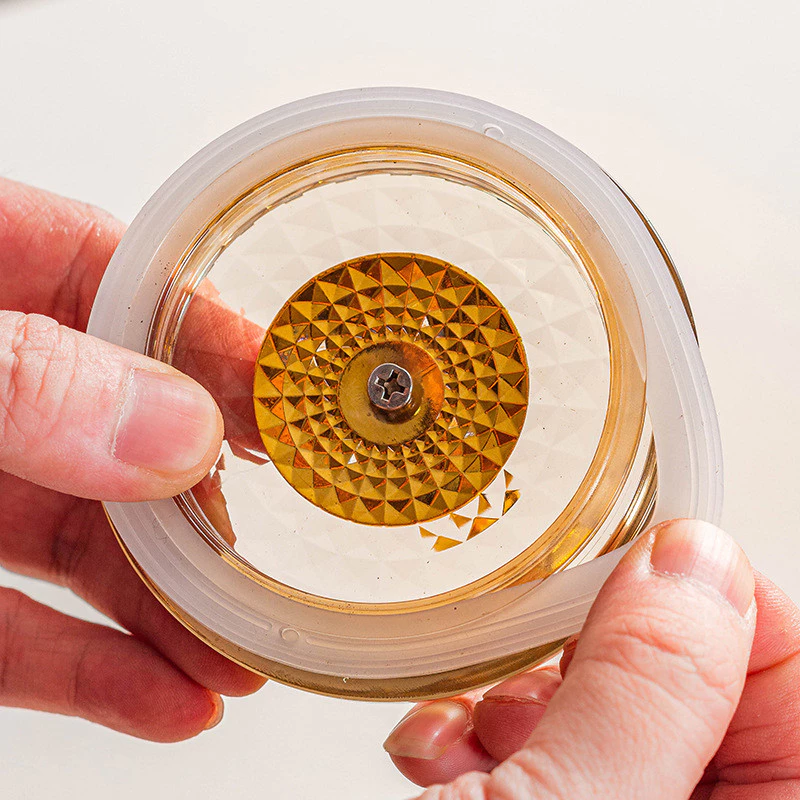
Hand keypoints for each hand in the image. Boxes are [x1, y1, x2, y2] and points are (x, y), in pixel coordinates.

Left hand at [0, 178, 264, 740]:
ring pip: (86, 545)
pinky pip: (17, 633)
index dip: (219, 336)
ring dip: (170, 610)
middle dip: (211, 502)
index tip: (300, 394)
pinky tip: (168, 700)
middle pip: (126, 433)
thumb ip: (25, 382)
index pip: (123, 284)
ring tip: (247, 654)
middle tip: (296, 543)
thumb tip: (177, 431)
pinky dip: (93, 673)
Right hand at [385, 520, 799, 798]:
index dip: (709, 598)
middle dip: (583, 659)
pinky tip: (442, 757)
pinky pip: (551, 748)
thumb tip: (692, 557)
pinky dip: (484, 739)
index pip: (785, 662)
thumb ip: (646, 690)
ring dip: (513, 702)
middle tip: (524, 675)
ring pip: (600, 708)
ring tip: (462, 734)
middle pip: (683, 683)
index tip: (634, 560)